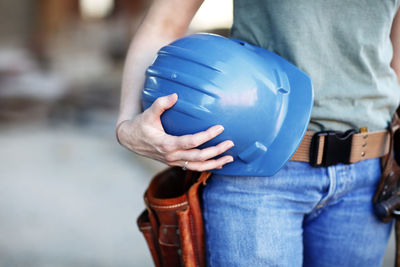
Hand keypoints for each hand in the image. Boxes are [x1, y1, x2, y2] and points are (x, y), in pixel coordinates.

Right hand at [116, 93, 233, 170]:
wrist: (130, 140)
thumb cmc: (140, 125)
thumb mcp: (148, 113)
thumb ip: (161, 104)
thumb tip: (175, 95)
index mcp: (167, 144)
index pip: (191, 142)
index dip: (207, 136)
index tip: (220, 128)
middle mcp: (172, 156)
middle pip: (198, 157)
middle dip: (216, 151)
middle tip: (230, 143)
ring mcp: (174, 161)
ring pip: (198, 166)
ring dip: (215, 163)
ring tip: (230, 158)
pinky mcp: (175, 162)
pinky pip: (194, 167)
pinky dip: (207, 166)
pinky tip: (219, 163)